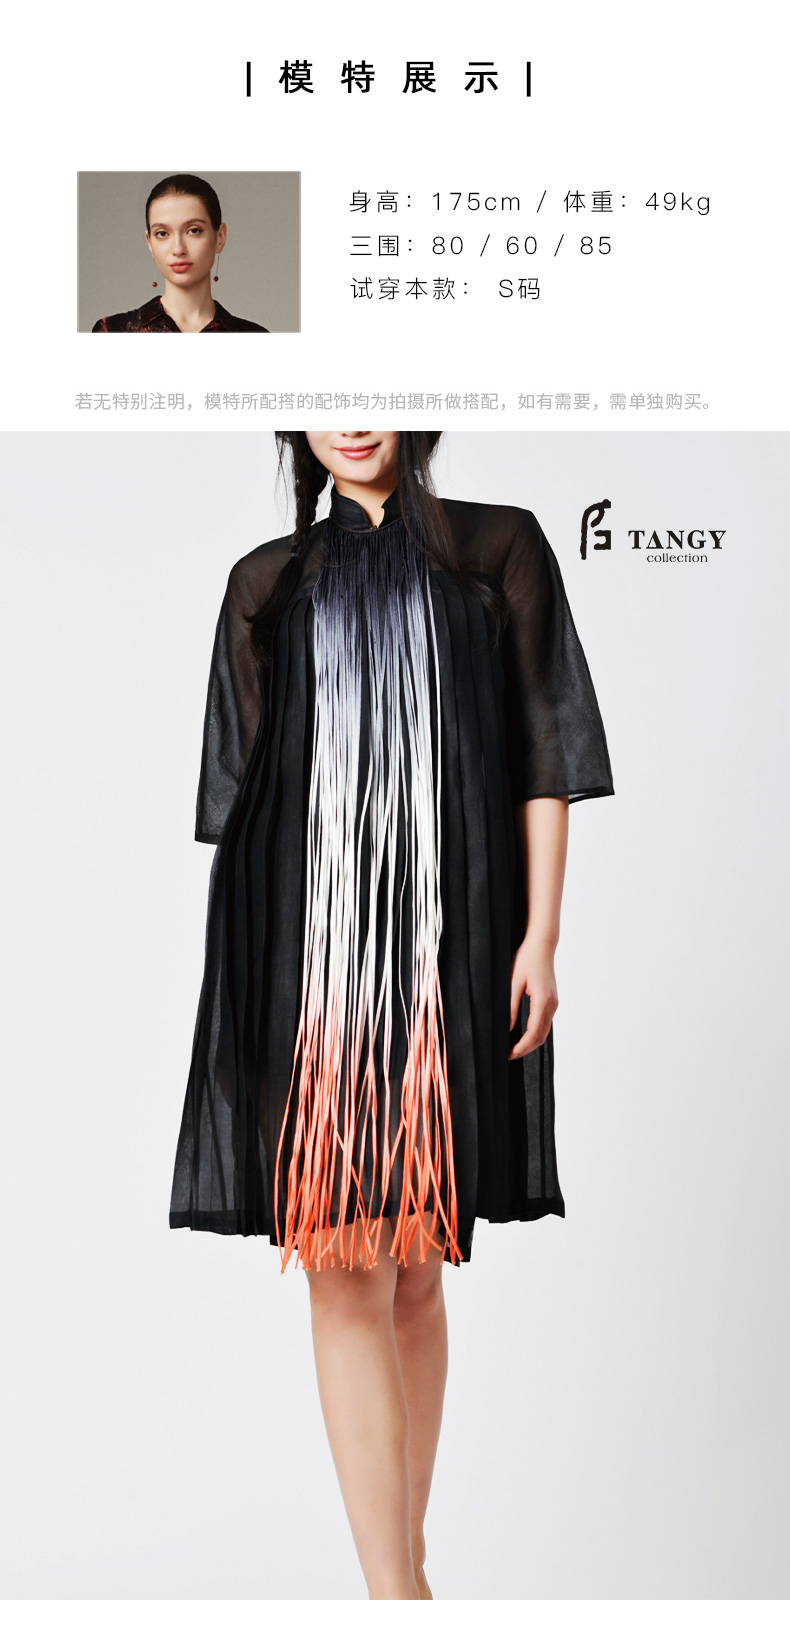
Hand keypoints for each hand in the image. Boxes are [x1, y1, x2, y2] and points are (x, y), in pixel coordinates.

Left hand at [509, 933, 558, 1059]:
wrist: (542, 945)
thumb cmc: (526, 959)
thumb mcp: (513, 982)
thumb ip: (511, 1007)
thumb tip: (507, 1028)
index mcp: (543, 1001)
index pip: (533, 1032)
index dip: (521, 1046)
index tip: (509, 1054)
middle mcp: (552, 1004)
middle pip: (541, 1036)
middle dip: (526, 1049)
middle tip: (509, 1055)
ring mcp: (554, 1003)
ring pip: (544, 1031)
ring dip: (531, 1042)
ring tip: (514, 1047)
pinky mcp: (552, 1000)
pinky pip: (545, 1023)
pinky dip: (535, 1033)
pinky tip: (523, 1034)